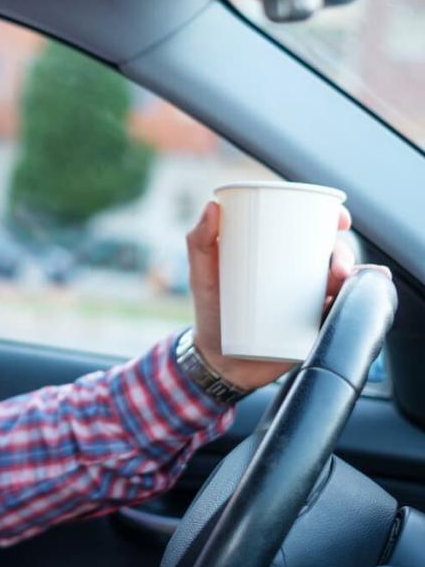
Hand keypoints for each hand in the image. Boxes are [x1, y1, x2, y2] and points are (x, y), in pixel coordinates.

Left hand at [186, 200, 378, 390]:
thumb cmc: (210, 310)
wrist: (220, 360)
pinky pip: (343, 308)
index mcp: (273, 252)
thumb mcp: (202, 275)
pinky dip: (360, 297)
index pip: (306, 227)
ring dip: (353, 273)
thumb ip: (199, 241)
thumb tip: (212, 206)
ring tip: (341, 279)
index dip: (328, 217)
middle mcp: (295, 271)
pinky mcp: (314, 322)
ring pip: (341, 278)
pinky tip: (366, 289)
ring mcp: (307, 297)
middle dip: (342, 251)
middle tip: (334, 263)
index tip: (338, 219)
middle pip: (329, 252)